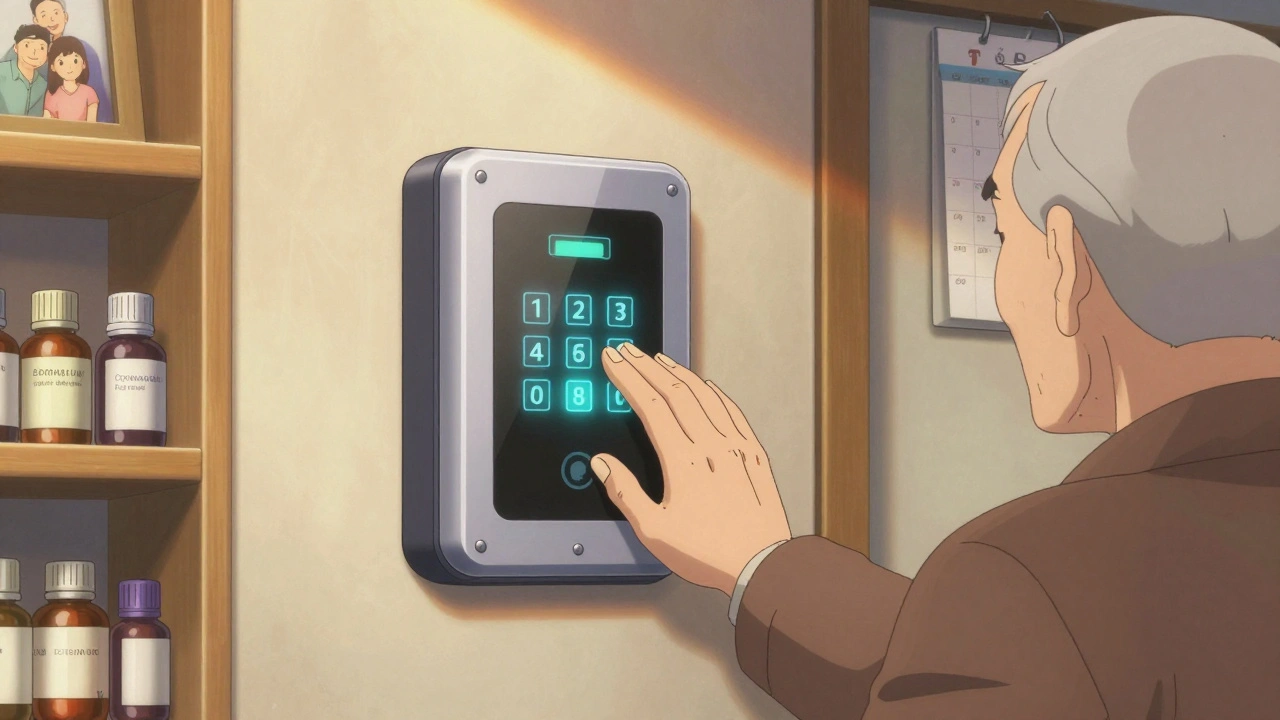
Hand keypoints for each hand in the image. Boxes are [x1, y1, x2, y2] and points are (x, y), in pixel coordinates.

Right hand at [591, 343, 791, 596]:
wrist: (762, 564)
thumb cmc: (709, 552)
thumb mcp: (654, 530)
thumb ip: (625, 492)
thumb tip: (602, 463)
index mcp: (682, 460)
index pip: (649, 405)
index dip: (628, 377)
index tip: (613, 360)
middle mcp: (710, 445)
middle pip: (674, 391)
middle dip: (646, 366)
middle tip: (627, 350)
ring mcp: (735, 445)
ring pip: (704, 395)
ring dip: (678, 372)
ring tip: (659, 359)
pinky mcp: (754, 453)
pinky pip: (732, 411)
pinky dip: (714, 392)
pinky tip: (706, 385)